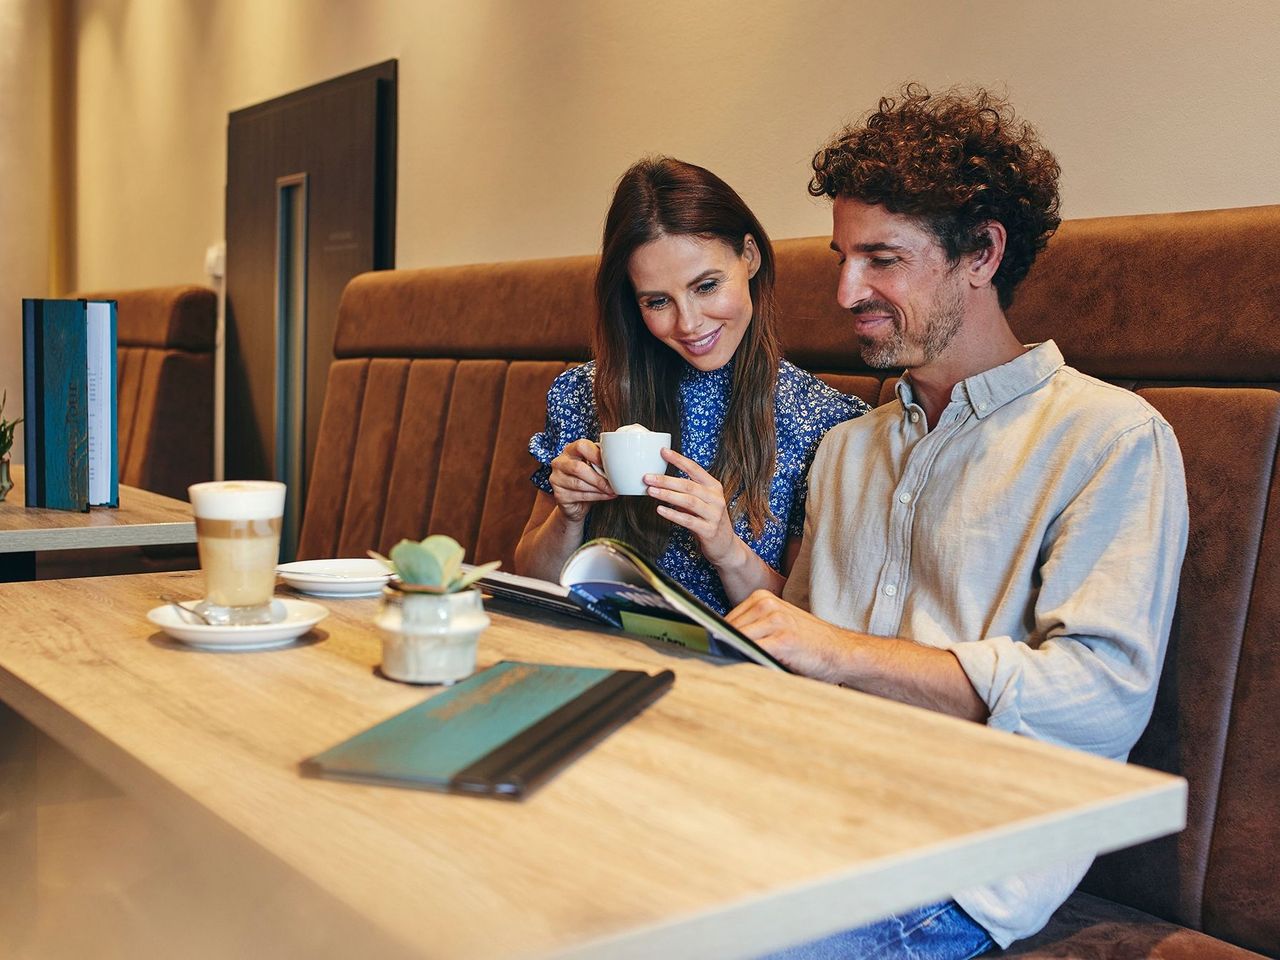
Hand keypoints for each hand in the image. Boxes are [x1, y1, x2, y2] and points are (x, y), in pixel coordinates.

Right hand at [548, 439, 615, 522]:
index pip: (581, 446)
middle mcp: (559, 463)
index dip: (596, 454)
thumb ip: (600, 461)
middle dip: (598, 478)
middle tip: (612, 484)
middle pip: (578, 467)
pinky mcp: (559, 494)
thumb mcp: (594, 467)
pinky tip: (605, 496)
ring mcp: (556, 479)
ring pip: (579, 484)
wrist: (577, 502)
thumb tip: (618, 463)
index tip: (608, 464)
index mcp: (570, 450)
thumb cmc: (587, 480)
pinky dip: (596, 496)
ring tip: (611, 490)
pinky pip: (580, 495)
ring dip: (599, 488)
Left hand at [644, 448, 742, 569]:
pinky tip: (660, 510)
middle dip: (666, 480)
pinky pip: (688, 520)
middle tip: (648, 477)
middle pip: (688, 485)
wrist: (726, 546)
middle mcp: (716, 498)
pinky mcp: (709, 530)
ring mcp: (714, 515)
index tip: (663, 452)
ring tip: (651, 491)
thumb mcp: (703, 501)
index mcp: (713, 487)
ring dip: (667, 495)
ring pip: (688, 501)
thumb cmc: (709, 520)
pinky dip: (672, 514)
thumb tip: (661, 480)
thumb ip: (688, 491)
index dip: (679, 459)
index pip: (695, 469)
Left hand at [726, 590, 850, 682]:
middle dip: (724, 648)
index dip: (716, 639)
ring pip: (737, 640)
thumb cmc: (807, 643)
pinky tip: (751, 668)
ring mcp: (775, 620)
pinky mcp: (783, 639)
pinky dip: (747, 660)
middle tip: (723, 663)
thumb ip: (751, 629)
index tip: (710, 652)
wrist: (840, 651)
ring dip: (734, 655)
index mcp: (761, 598)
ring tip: (739, 668)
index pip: (724, 620)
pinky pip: (752, 650)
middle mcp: (766, 604)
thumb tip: (715, 642)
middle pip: (727, 630)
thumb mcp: (776, 627)